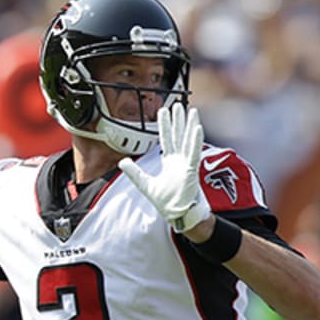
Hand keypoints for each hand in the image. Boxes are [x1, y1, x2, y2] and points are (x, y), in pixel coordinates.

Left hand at [118, 103, 209, 232]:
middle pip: (178, 135)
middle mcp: (179, 161)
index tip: (163, 111)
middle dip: (178, 120)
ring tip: (192, 110)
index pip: (166, 139)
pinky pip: (194, 152)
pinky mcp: (192, 170)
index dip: (164, 125)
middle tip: (178, 104)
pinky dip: (195, 140)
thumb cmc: (168, 202)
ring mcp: (187, 164)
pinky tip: (197, 128)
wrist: (180, 215)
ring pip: (188, 140)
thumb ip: (134, 172)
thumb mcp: (145, 185)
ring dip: (189, 125)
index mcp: (170, 163)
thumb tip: (122, 161)